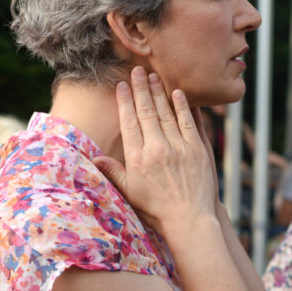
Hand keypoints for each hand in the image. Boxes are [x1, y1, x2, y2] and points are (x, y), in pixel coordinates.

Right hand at [94, 67, 215, 235]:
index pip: (129, 122)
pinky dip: (183, 106)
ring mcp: (179, 147)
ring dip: (159, 92)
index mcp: (138, 158)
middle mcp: (157, 149)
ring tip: (153, 76)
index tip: (122, 86)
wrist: (189, 220)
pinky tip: (178, 93)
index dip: (125, 101)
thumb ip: (113, 172)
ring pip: (167, 113)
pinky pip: (188, 122)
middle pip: (147, 112)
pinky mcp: (197, 149)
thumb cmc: (156, 209)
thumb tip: (94, 157)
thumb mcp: (129, 193)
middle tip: (137, 70)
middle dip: (140, 89)